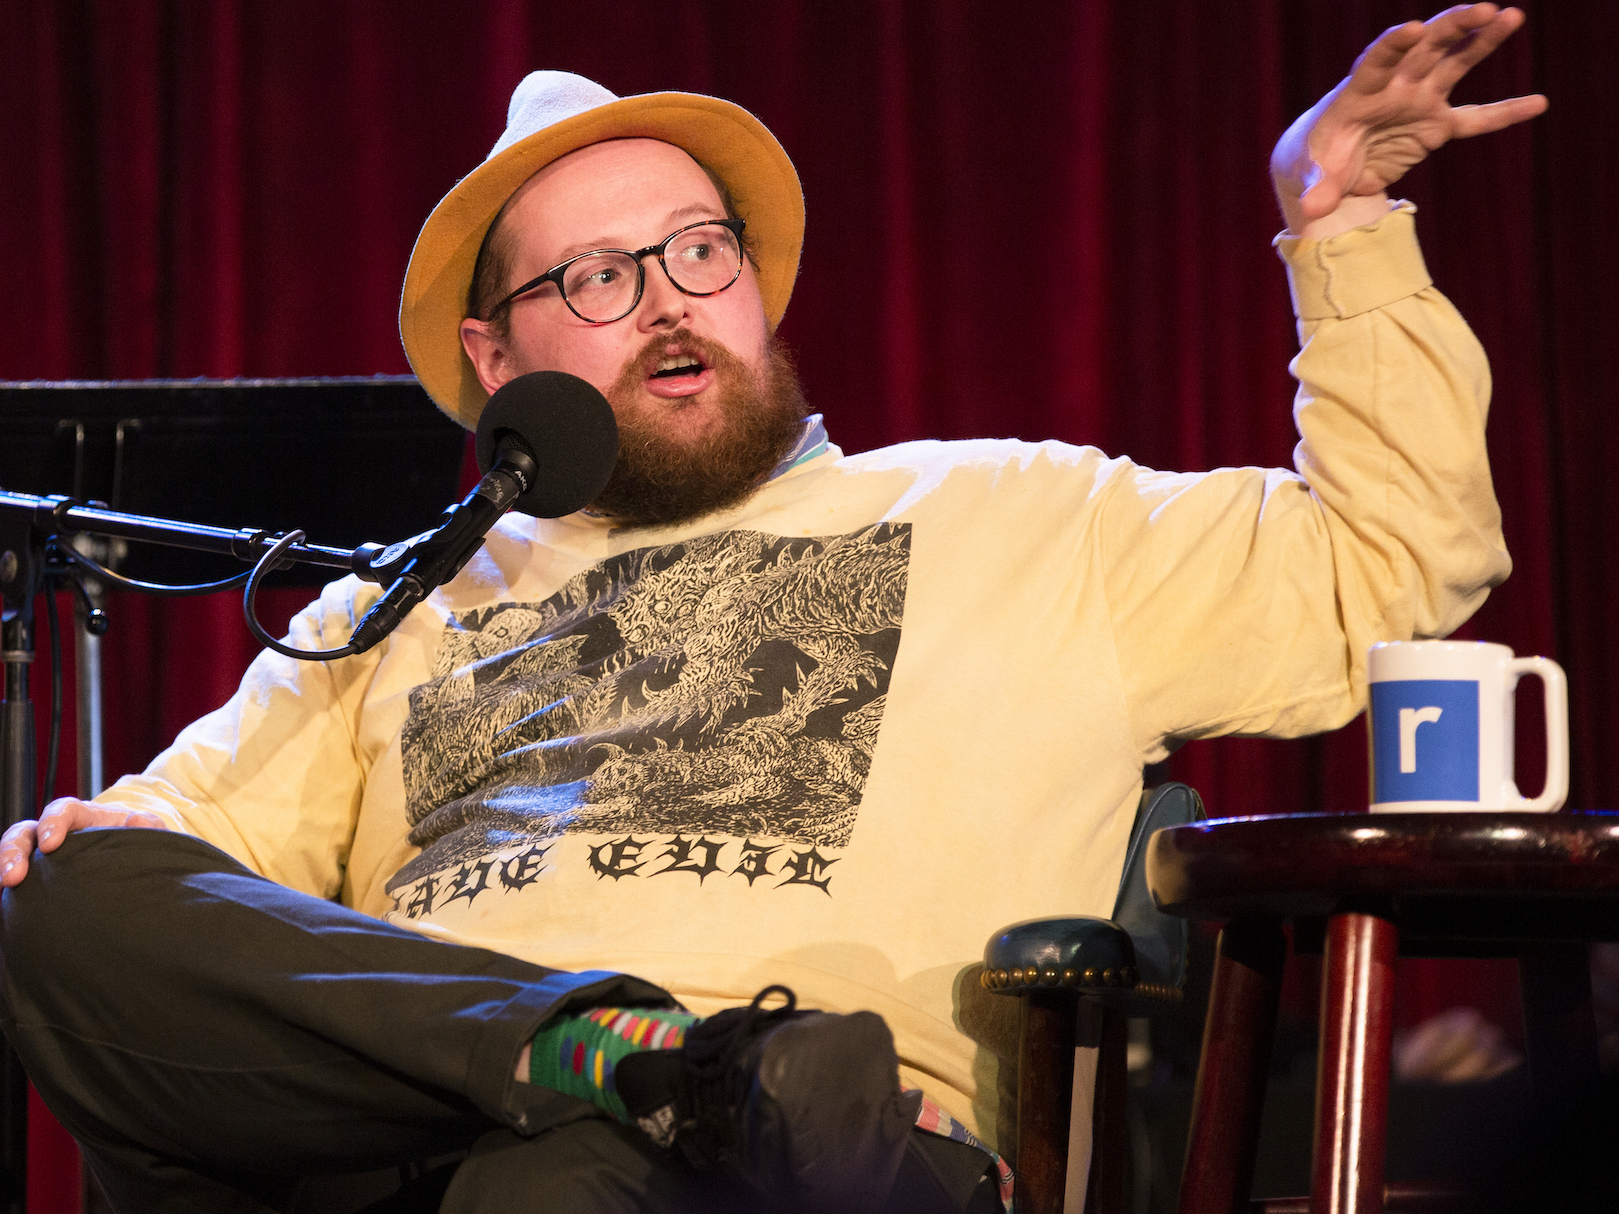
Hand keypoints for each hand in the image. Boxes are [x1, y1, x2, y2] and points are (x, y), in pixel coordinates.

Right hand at [0, 797, 166, 887]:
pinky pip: (17, 884)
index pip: (63, 810)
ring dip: (4, 868)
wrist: (137, 868)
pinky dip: (7, 892)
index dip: (53, 822)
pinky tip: (7, 907)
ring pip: (12, 855)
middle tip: (13, 876)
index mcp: (85, 817)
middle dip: (13, 851)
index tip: (51, 844)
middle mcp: (57, 834)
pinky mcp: (37, 880)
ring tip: (4, 888)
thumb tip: (137, 821)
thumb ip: (149, 826)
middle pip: (24, 833)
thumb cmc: (140, 846)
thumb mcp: (151, 834)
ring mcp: (43, 858)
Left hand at [1272, 4, 1547, 238]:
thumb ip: (1317, 187)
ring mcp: (1418, 101)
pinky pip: (1475, 120)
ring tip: (1511, 17)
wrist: (1326, 166)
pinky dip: (1503, 114)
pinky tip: (1537, 103)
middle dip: (1452, 28)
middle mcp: (1394, 87)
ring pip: (1455, 65)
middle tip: (1484, 8)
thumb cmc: (1314, 161)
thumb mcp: (1310, 175)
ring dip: (1481, 41)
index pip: (1377, 60)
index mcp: (1358, 91)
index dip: (1394, 44)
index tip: (1413, 28)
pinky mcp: (1435, 125)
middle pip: (1426, 49)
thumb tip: (1312, 209)